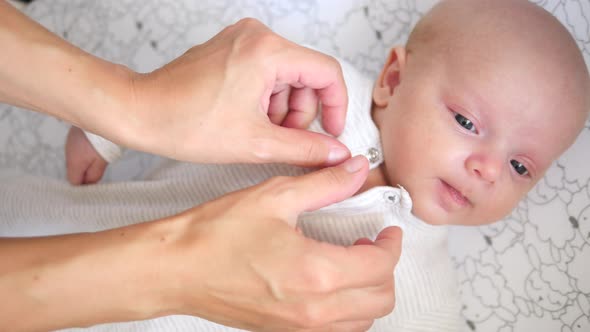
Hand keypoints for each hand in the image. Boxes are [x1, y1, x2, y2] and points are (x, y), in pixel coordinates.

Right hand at [65, 126, 106, 184]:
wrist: (101, 116)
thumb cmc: (103, 140)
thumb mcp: (101, 161)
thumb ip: (94, 174)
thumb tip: (89, 184)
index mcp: (74, 162)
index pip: (73, 181)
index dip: (83, 186)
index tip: (93, 186)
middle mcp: (69, 152)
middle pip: (75, 171)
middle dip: (86, 174)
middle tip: (99, 171)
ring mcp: (71, 143)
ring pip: (77, 160)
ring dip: (86, 162)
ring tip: (100, 158)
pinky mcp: (75, 135)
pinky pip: (78, 149)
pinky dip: (85, 152)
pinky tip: (96, 149)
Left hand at [128, 18, 349, 166]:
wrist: (140, 112)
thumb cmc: (185, 123)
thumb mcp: (256, 144)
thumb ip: (306, 149)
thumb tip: (337, 153)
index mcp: (268, 51)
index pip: (327, 73)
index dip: (337, 106)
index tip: (333, 132)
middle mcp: (257, 36)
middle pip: (306, 75)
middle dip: (301, 113)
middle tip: (283, 139)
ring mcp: (242, 40)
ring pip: (286, 77)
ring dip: (282, 109)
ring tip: (258, 132)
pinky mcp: (231, 49)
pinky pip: (266, 73)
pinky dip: (265, 99)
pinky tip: (246, 119)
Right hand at [155, 156, 401, 330]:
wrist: (175, 269)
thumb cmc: (215, 235)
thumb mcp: (274, 197)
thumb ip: (325, 184)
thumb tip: (354, 170)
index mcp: (316, 272)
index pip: (380, 265)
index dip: (392, 244)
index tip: (387, 230)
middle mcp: (313, 309)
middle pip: (380, 299)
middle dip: (386, 268)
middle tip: (372, 243)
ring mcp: (299, 328)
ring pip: (362, 321)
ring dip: (369, 291)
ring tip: (353, 262)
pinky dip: (348, 311)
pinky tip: (332, 286)